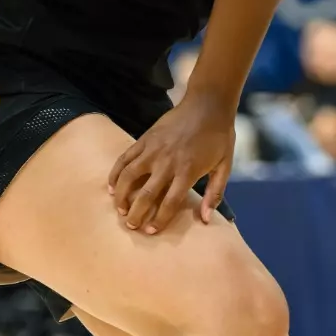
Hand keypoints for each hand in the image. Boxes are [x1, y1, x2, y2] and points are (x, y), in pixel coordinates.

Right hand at [107, 88, 236, 233]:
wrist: (208, 104)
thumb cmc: (219, 137)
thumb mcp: (224, 166)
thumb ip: (215, 193)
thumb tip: (206, 219)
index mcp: (188, 171)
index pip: (170, 203)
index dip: (159, 220)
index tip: (151, 231)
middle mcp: (167, 162)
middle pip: (146, 194)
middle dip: (136, 214)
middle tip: (131, 226)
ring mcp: (153, 149)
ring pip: (128, 176)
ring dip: (121, 195)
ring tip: (119, 209)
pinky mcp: (144, 139)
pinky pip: (124, 158)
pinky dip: (115, 173)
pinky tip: (111, 186)